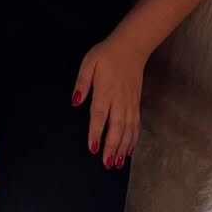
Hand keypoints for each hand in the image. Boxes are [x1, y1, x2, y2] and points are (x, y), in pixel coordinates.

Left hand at [71, 33, 145, 168]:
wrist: (131, 47)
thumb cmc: (106, 55)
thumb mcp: (89, 63)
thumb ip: (82, 83)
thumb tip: (75, 101)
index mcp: (105, 91)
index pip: (99, 115)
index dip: (96, 132)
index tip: (93, 148)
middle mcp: (119, 100)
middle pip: (116, 127)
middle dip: (112, 146)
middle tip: (107, 163)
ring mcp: (129, 103)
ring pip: (127, 129)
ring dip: (123, 147)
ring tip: (117, 163)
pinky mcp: (136, 103)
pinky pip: (136, 124)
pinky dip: (133, 139)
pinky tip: (129, 150)